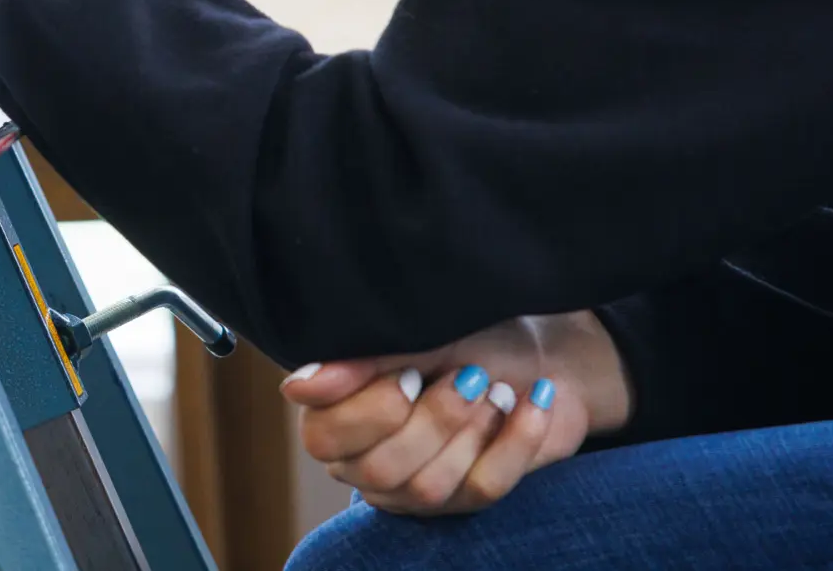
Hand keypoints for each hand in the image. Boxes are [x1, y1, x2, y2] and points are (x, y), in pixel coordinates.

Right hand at [283, 311, 630, 515]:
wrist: (537, 351)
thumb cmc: (465, 335)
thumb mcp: (412, 338)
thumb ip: (356, 364)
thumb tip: (296, 389)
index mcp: (337, 413)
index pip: (323, 438)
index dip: (371, 411)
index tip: (410, 373)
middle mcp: (366, 459)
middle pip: (379, 470)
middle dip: (434, 419)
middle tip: (466, 376)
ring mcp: (415, 487)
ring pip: (429, 487)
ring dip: (472, 429)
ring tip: (496, 388)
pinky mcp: (467, 497)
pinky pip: (483, 489)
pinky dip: (513, 441)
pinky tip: (528, 404)